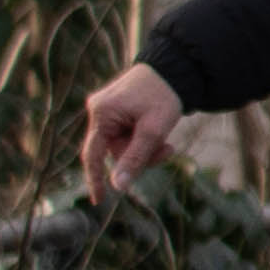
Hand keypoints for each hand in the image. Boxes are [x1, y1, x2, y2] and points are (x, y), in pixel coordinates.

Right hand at [78, 63, 185, 201]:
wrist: (176, 68)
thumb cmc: (165, 95)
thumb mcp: (154, 130)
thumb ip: (135, 158)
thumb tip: (118, 186)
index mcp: (102, 113)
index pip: (93, 154)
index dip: (95, 179)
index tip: (100, 201)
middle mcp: (98, 111)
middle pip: (114, 151)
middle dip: (140, 156)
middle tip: (168, 150)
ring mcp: (105, 111)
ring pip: (123, 146)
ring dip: (145, 149)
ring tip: (167, 141)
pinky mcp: (115, 112)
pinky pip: (126, 136)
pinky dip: (142, 140)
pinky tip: (159, 132)